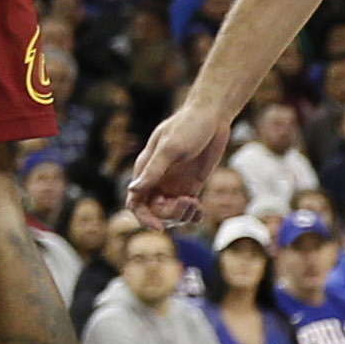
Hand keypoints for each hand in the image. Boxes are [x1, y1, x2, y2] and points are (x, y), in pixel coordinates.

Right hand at [123, 103, 234, 227]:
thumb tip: (133, 190)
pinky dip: (193, 214)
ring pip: (172, 213)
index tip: (159, 227)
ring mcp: (174, 184)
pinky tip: (200, 209)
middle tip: (188, 202)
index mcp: (145, 170)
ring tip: (196, 203)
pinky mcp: (191, 185)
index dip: (143, 218)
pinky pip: (187, 209)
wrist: (212, 116)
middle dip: (170, 214)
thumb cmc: (187, 127)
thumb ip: (153, 170)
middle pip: (155, 211)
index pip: (135, 202)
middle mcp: (157, 180)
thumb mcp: (170, 149)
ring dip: (183, 215)